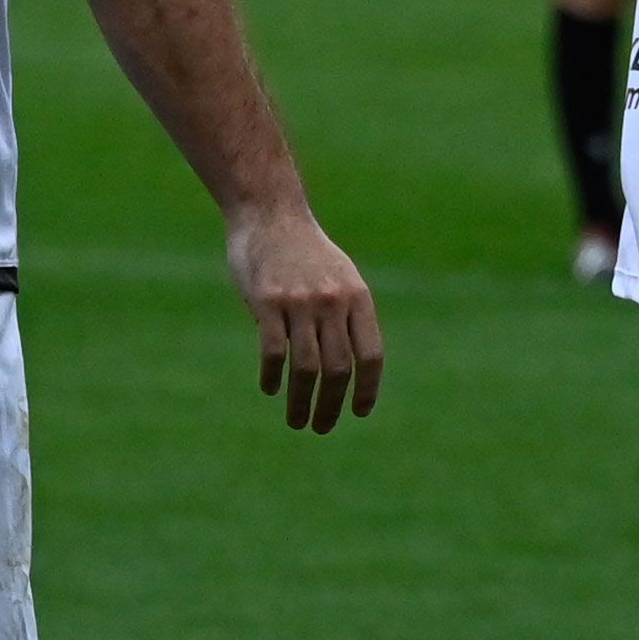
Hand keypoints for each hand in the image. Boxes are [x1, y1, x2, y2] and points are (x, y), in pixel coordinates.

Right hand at [227, 198, 383, 432]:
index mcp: (357, 298)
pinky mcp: (267, 302)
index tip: (359, 412)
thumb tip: (351, 365)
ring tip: (297, 421)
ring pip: (306, 368)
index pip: (370, 355)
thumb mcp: (340, 276)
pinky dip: (273, 377)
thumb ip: (347, 314)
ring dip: (302, 402)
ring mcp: (300, 302)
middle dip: (332, 405)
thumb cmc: (305, 250)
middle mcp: (333, 302)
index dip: (368, 389)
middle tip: (322, 428)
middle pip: (338, 369)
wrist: (270, 212)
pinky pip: (273, 352)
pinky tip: (270, 388)